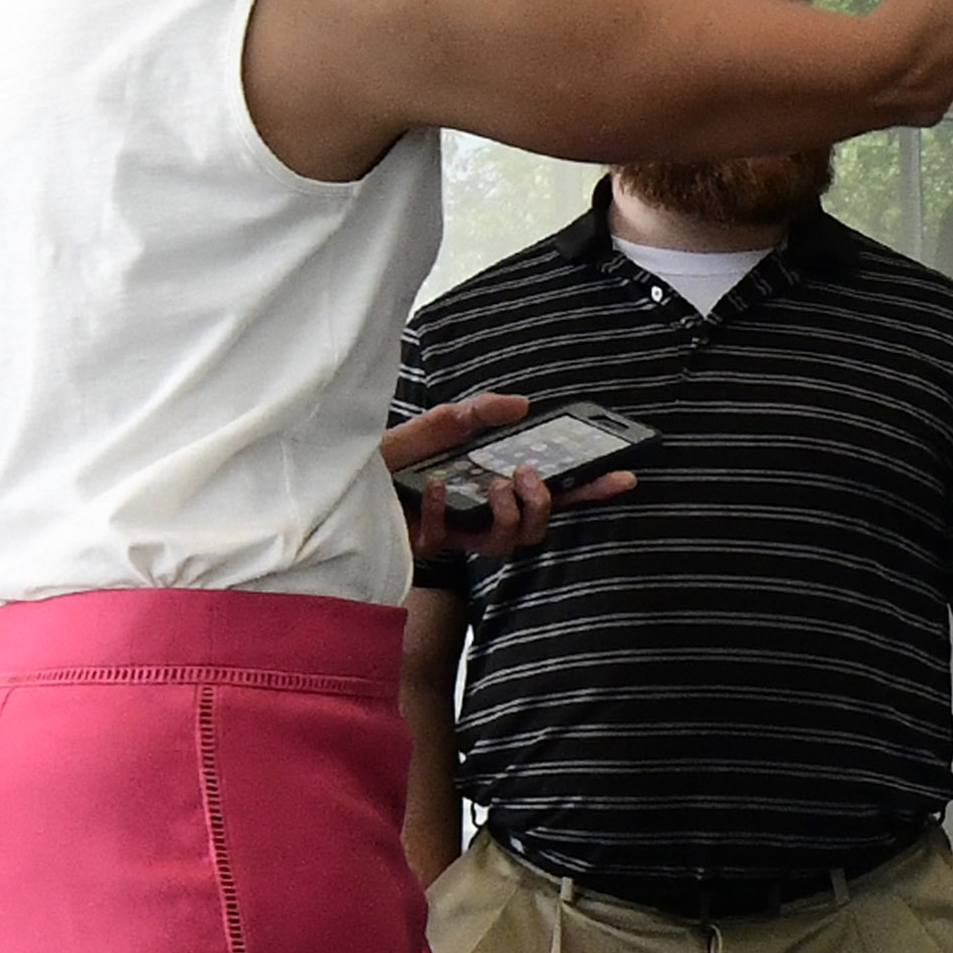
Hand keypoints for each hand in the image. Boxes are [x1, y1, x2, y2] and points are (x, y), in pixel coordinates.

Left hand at [384, 391, 633, 559]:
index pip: (552, 492)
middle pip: (538, 526)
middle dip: (546, 503)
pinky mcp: (427, 548)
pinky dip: (442, 508)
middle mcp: (479, 516)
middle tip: (530, 476)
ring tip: (494, 485)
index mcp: (490, 487)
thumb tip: (521, 404)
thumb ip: (472, 415)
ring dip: (509, 512)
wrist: (328, 483)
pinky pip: (447, 535)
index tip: (624, 475)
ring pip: (509, 541)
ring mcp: (455, 534)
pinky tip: (433, 485)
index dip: (591, 489)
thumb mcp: (431, 428)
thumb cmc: (382, 460)